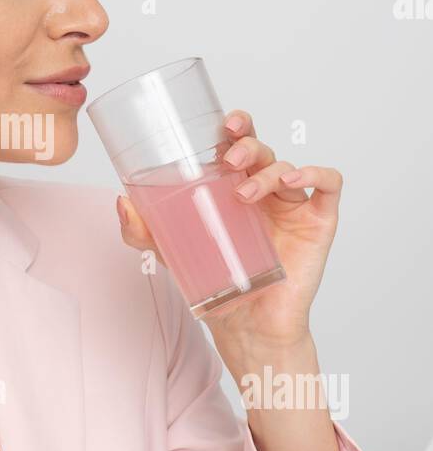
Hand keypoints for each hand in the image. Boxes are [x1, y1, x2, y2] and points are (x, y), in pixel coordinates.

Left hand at [116, 108, 342, 351]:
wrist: (247, 325)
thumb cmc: (215, 283)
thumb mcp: (170, 253)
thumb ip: (142, 231)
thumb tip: (121, 202)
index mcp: (234, 186)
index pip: (238, 143)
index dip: (236, 125)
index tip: (223, 124)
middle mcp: (265, 189)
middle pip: (261, 148)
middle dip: (247, 143)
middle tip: (229, 158)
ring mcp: (292, 204)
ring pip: (286, 165)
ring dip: (266, 171)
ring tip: (245, 194)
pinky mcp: (318, 222)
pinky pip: (328, 185)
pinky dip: (315, 172)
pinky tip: (294, 178)